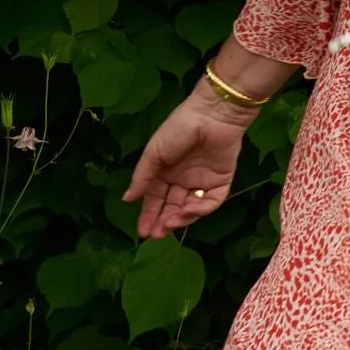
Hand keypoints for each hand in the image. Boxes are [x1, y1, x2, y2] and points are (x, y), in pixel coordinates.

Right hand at [124, 86, 251, 236]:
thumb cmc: (178, 129)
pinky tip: (188, 210)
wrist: (211, 115)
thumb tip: (127, 199)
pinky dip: (200, 209)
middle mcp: (182, 179)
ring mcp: (202, 182)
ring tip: (170, 223)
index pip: (155, 199)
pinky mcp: (221, 182)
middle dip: (163, 221)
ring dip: (180, 218)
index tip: (143, 232)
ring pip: (191, 208)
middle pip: (172, 207)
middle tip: (156, 234)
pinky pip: (211, 202)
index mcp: (165, 171)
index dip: (149, 215)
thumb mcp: (154, 152)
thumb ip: (142, 177)